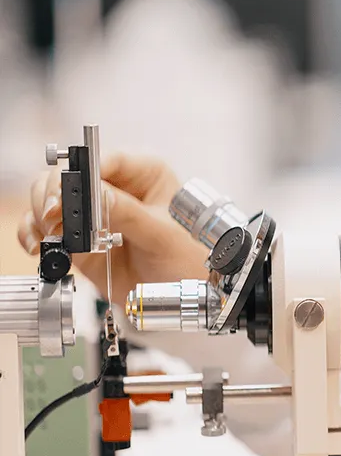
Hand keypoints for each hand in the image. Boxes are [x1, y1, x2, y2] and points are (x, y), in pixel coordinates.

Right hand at [17, 152, 209, 308]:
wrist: (184, 295)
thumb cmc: (188, 258)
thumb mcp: (162, 235)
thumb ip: (129, 214)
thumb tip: (98, 194)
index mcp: (146, 174)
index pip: (107, 160)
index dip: (83, 173)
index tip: (70, 192)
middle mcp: (117, 188)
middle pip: (70, 174)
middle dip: (54, 193)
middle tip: (53, 215)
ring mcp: (95, 213)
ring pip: (51, 198)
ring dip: (41, 214)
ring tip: (49, 233)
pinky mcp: (80, 238)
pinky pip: (46, 228)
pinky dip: (35, 235)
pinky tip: (40, 246)